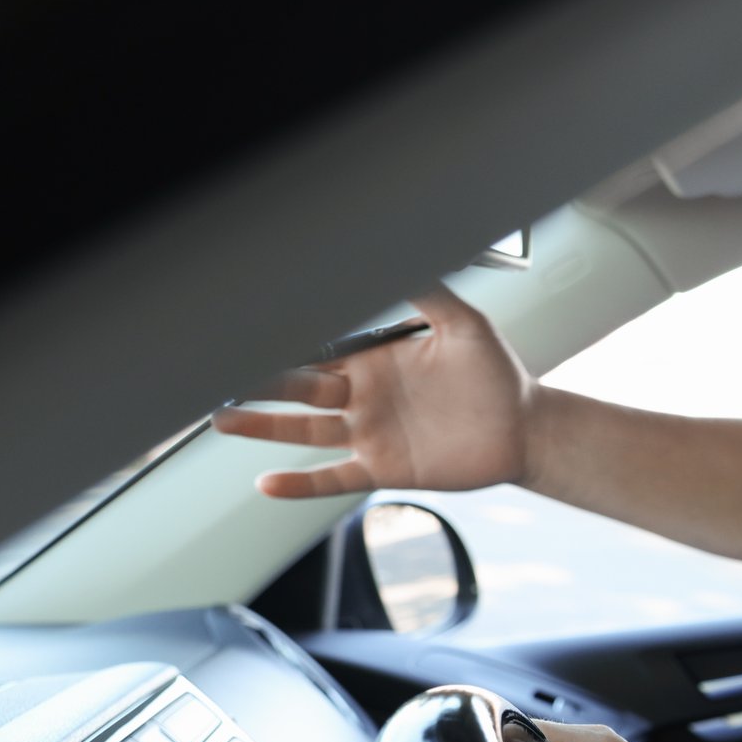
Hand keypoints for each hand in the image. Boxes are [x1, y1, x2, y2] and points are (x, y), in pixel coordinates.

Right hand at [211, 285, 538, 499]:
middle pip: (297, 387)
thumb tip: (401, 257)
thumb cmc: (498, 376)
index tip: (246, 331)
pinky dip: (301, 484)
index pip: (316, 348)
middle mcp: (364, 396)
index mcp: (373, 359)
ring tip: (222, 419)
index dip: (282, 342)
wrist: (526, 427)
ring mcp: (370, 433)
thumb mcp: (463, 323)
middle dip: (257, 380)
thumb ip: (428, 291)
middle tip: (215, 373)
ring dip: (263, 426)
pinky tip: (268, 483)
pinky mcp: (384, 467)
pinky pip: (334, 478)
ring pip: (304, 430)